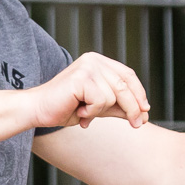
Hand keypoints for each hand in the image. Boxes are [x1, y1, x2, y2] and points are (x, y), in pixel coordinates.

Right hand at [30, 52, 149, 129]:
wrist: (39, 110)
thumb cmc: (65, 108)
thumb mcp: (98, 108)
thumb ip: (118, 107)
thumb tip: (144, 114)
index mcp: (98, 62)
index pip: (127, 75)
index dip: (139, 93)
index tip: (146, 111)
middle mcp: (93, 60)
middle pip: (125, 86)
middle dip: (134, 108)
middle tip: (137, 125)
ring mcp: (87, 67)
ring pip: (114, 96)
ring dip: (101, 111)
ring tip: (84, 112)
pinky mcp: (81, 78)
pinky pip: (101, 100)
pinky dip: (92, 111)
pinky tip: (79, 110)